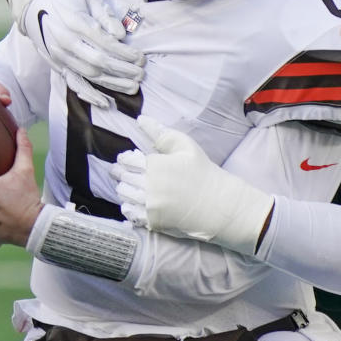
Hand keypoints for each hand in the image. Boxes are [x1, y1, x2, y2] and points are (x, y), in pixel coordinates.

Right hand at [21, 0, 144, 107]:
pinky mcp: (57, 65)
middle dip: (122, 70)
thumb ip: (105, 15)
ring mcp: (59, 56)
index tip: (140, 58)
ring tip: (133, 87)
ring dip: (113, 83)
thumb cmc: (69, 1)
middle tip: (141, 74)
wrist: (36, 8)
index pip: (104, 42)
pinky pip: (74, 83)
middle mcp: (65, 41)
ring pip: (89, 74)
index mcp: (74, 22)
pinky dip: (90, 94)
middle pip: (98, 61)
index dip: (124, 53)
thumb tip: (120, 35)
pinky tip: (106, 102)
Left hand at [110, 116, 272, 253]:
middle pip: (123, 178)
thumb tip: (140, 119)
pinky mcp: (152, 221)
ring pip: (124, 195)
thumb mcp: (185, 146)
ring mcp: (150, 205)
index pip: (127, 161)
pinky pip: (130, 213)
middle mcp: (149, 186)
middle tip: (124, 172)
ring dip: (125, 189)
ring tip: (131, 186)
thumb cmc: (202, 172)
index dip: (125, 159)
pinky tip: (135, 202)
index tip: (127, 160)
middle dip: (121, 174)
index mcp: (155, 165)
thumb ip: (160, 133)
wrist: (218, 203)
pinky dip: (129, 207)